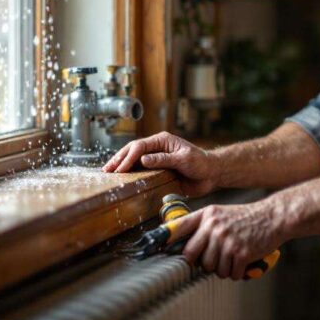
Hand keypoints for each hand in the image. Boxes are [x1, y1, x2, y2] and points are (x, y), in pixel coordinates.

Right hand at [102, 132, 218, 196]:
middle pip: (132, 151)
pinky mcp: (158, 171)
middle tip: (107, 169)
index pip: (140, 146)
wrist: (211, 174)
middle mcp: (157, 148)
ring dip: (122, 166)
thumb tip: (143, 159)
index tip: (120, 168)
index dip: (128, 157)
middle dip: (119, 159)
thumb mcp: (184, 159)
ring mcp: (156, 159)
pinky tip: (122, 179)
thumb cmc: (201, 163)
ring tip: (109, 173)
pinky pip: (141, 171)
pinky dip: (130, 174)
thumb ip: (164, 159)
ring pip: (134, 160)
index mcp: (162, 141)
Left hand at [174, 201, 285, 279]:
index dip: (165, 239)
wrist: (273, 217)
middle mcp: (214, 227)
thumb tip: (185, 244)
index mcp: (207, 215)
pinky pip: (230, 273)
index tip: (156, 247)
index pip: (179, 228)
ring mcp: (227, 240)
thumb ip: (203, 224)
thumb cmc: (247, 217)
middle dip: (202, 261)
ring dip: (222, 268)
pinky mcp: (241, 252)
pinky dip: (237, 272)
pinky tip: (242, 262)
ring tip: (232, 258)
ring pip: (212, 268)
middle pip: (192, 255)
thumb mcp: (221, 213)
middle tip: (214, 258)